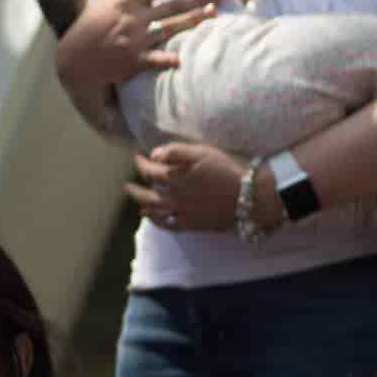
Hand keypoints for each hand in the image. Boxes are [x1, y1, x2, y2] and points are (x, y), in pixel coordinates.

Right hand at [55, 0, 213, 93]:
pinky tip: (182, 58)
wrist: (74, 61)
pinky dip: (166, 59)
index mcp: (126, 2)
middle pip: (171, 5)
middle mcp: (132, 18)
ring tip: (214, 14)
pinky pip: (153, 59)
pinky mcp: (132, 61)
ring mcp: (133, 40)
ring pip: (169, 28)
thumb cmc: (91, 25)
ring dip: (192, 21)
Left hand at [126, 142, 243, 231]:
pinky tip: (156, 219)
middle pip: (147, 194)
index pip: (150, 170)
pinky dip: (158, 221)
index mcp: (175, 178)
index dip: (141, 163)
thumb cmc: (228, 171)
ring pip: (155, 211)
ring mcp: (181, 213)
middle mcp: (173, 197)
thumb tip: (153, 156)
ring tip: (138, 202)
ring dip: (144, 205)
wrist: (250, 197)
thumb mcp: (204, 153)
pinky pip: (168, 224)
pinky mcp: (192, 224)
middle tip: (127, 185)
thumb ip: (177, 152)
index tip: (138, 157)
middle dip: (135, 189)